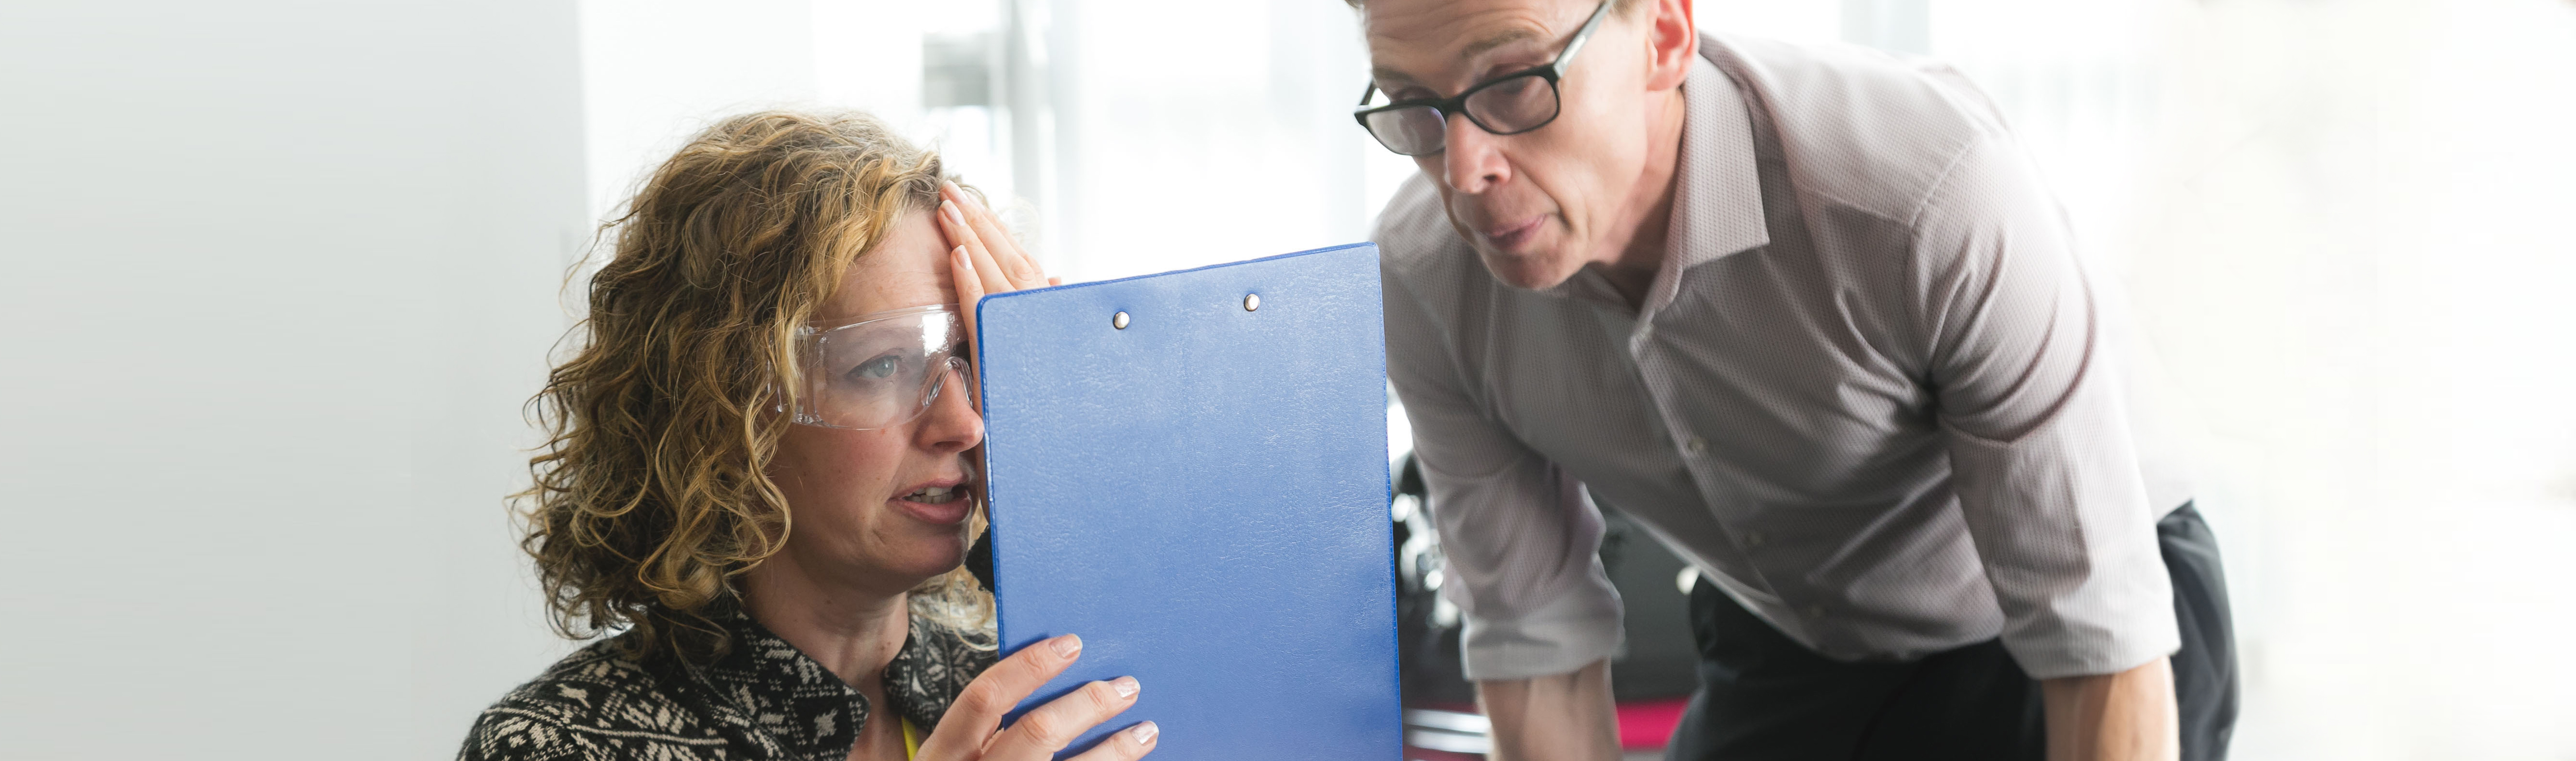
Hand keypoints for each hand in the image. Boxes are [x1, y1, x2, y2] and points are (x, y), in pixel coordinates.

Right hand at [914, 633, 1157, 760]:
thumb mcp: (962, 756)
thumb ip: (994, 727)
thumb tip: (1064, 679)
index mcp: (945, 753)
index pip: (985, 698)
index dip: (1029, 667)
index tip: (1072, 644)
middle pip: (1038, 731)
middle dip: (1089, 704)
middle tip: (1127, 686)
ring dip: (1117, 749)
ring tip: (1146, 730)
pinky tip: (1133, 760)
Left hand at [938, 180, 1056, 381]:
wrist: (1045, 444)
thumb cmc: (1040, 401)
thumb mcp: (1046, 347)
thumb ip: (1046, 311)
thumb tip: (1055, 278)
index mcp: (1046, 311)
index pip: (1019, 260)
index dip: (994, 230)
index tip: (970, 204)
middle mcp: (1040, 316)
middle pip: (1006, 258)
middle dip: (977, 221)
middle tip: (949, 191)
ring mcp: (1024, 333)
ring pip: (995, 275)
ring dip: (970, 238)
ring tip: (946, 209)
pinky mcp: (1001, 355)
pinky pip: (984, 311)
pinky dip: (970, 282)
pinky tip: (956, 256)